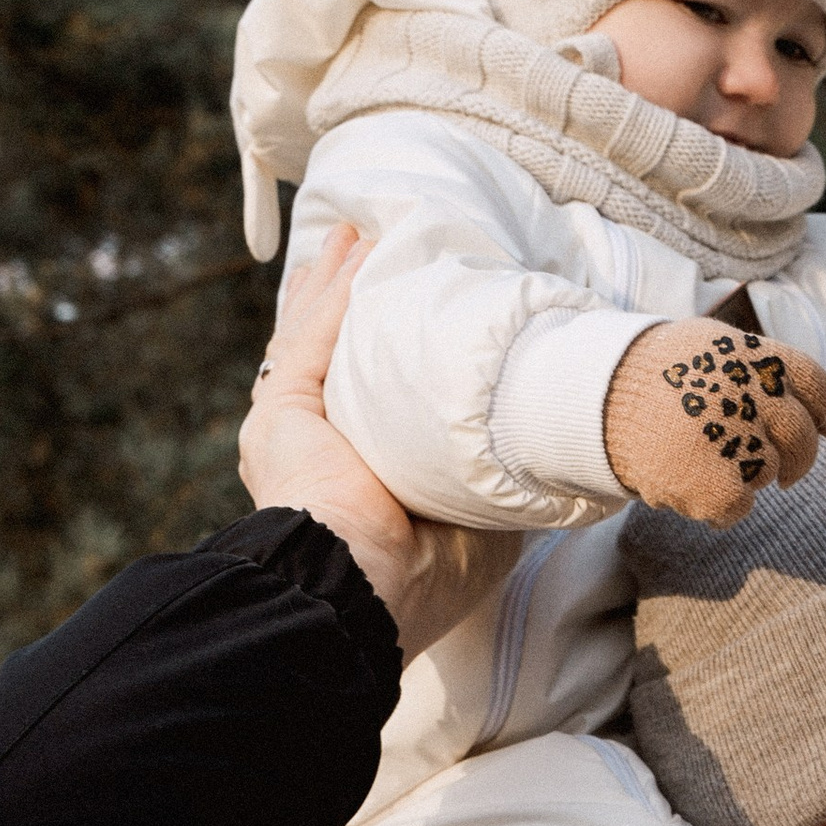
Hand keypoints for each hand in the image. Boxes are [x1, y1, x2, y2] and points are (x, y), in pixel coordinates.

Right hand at [242, 228, 520, 661]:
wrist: (363, 591)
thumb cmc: (423, 578)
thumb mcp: (481, 528)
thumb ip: (498, 483)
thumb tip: (543, 452)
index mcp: (357, 482)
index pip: (373, 402)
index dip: (393, 357)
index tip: (426, 315)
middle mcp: (318, 452)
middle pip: (333, 356)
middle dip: (351, 303)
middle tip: (378, 250)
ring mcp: (292, 431)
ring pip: (313, 337)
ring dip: (337, 283)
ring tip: (361, 234)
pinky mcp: (281, 414)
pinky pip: (309, 338)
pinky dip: (332, 293)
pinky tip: (356, 251)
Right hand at [602, 318, 825, 525]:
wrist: (598, 399)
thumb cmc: (656, 373)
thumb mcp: (711, 346)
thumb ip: (762, 369)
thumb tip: (824, 419)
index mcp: (755, 357)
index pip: (817, 386)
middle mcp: (754, 396)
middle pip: (801, 440)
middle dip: (798, 459)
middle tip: (787, 473)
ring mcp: (739, 443)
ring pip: (767, 473)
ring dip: (744, 474)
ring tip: (698, 455)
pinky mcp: (721, 488)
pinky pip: (739, 508)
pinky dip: (718, 505)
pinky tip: (685, 481)